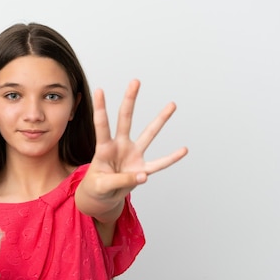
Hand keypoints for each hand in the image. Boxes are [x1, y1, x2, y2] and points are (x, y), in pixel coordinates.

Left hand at [83, 79, 187, 203]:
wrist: (101, 198)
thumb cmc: (96, 188)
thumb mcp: (100, 186)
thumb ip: (120, 180)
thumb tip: (143, 175)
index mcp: (103, 149)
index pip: (102, 125)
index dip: (101, 109)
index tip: (99, 90)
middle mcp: (119, 146)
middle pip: (125, 119)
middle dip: (130, 100)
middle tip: (136, 82)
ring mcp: (132, 155)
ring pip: (148, 134)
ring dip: (160, 120)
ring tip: (171, 105)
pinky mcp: (141, 169)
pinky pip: (159, 164)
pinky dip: (171, 158)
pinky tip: (183, 150)